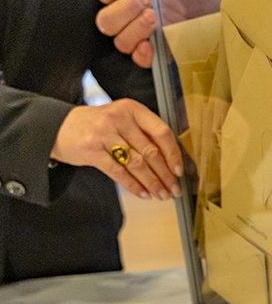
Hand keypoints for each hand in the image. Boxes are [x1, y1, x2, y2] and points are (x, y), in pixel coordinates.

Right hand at [51, 99, 183, 200]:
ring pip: (137, 164)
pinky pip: (118, 172)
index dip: (174, 154)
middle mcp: (119, 119)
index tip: (179, 170)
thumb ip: (144, 134)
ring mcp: (104, 134)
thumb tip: (171, 161)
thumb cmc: (98, 126)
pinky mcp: (91, 151)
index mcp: (132, 109)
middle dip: (165, 175)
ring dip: (152, 183)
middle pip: (150, 152)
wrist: (59, 127)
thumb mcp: (122, 120)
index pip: (162, 132)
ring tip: (161, 194)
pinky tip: (143, 194)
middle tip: (174, 189)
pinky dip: (133, 186)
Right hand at [88, 0, 227, 67]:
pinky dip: (142, 54)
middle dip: (124, 9)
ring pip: (120, 41)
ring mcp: (146, 30)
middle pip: (106, 20)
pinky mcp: (163, 46)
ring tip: (154, 15)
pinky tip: (151, 43)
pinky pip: (141, 59)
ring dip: (134, 29)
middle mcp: (131, 10)